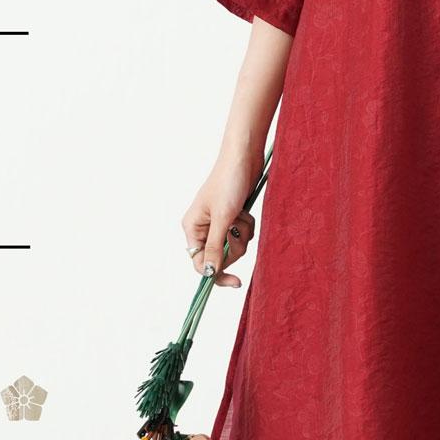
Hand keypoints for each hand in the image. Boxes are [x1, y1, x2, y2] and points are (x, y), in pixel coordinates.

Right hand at [183, 149, 259, 285]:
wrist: (244, 158)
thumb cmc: (229, 182)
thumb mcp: (223, 218)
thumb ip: (216, 247)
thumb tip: (210, 273)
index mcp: (192, 228)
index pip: (201, 263)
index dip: (217, 274)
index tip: (236, 281)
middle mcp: (203, 228)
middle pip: (220, 256)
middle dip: (234, 247)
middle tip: (238, 230)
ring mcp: (218, 223)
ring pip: (233, 246)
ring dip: (242, 234)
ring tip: (242, 215)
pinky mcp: (232, 217)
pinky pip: (242, 234)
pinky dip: (247, 225)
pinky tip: (245, 211)